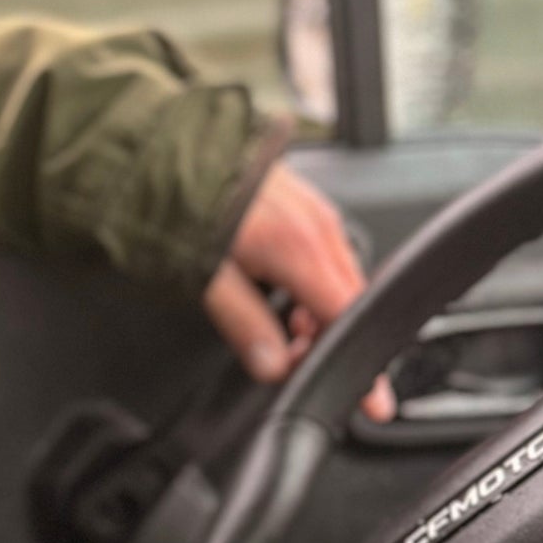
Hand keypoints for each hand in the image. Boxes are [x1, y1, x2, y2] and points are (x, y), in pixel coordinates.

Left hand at [202, 159, 394, 418]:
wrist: (168, 140)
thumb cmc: (184, 199)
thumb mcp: (205, 273)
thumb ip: (244, 324)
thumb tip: (271, 366)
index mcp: (301, 248)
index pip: (348, 318)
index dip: (361, 363)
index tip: (373, 401)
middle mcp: (319, 227)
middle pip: (348, 301)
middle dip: (330, 340)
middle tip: (296, 363)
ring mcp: (315, 212)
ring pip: (337, 279)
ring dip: (318, 312)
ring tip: (282, 330)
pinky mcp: (304, 204)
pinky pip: (325, 256)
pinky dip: (313, 285)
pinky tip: (282, 294)